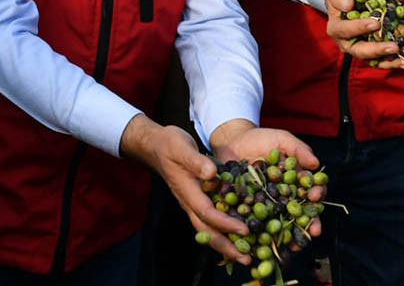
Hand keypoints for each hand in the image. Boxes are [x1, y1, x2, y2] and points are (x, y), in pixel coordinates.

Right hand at [119, 116, 256, 263]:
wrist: (156, 146)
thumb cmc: (169, 144)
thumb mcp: (182, 147)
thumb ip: (196, 161)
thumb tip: (212, 173)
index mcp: (187, 192)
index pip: (207, 213)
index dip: (226, 224)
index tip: (246, 230)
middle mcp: (190, 203)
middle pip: (207, 231)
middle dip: (226, 247)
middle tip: (247, 259)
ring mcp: (192, 204)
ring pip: (208, 230)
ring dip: (226, 244)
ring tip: (246, 255)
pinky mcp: (197, 201)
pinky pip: (210, 221)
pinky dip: (224, 231)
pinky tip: (238, 236)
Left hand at [210, 121, 325, 239]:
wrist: (232, 142)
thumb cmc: (261, 139)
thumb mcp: (282, 140)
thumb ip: (299, 150)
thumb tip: (316, 164)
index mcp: (298, 182)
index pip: (312, 190)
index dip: (316, 195)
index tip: (313, 196)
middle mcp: (287, 197)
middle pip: (302, 212)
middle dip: (309, 223)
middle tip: (314, 231)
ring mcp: (270, 205)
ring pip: (283, 222)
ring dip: (290, 235)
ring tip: (294, 245)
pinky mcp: (252, 210)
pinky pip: (259, 223)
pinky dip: (263, 234)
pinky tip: (266, 242)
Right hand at [325, 0, 403, 68]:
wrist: (348, 4)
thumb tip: (348, 5)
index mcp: (336, 29)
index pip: (346, 30)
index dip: (360, 27)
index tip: (376, 23)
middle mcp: (347, 44)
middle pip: (361, 51)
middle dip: (378, 50)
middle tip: (395, 47)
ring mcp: (360, 51)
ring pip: (374, 61)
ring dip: (391, 62)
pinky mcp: (372, 54)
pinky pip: (384, 61)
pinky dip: (397, 62)